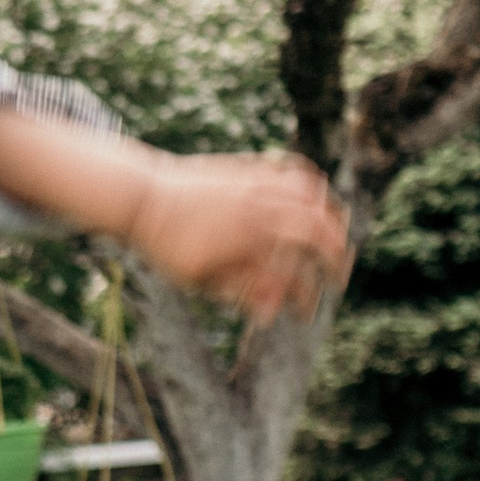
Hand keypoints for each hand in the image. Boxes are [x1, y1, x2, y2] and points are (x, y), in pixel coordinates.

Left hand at [126, 153, 350, 323]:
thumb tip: (274, 312)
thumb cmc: (166, 243)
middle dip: (336, 252)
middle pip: (319, 225)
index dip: (309, 294)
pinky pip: (292, 170)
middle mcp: (261, 206)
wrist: (141, 196)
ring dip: (331, 215)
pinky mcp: (248, 168)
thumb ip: (242, 291)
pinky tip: (314, 196)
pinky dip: (311, 185)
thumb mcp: (200, 277)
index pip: (299, 266)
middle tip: (338, 271)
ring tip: (335, 233)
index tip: (308, 312)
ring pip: (313, 193)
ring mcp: (256, 183)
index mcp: (252, 237)